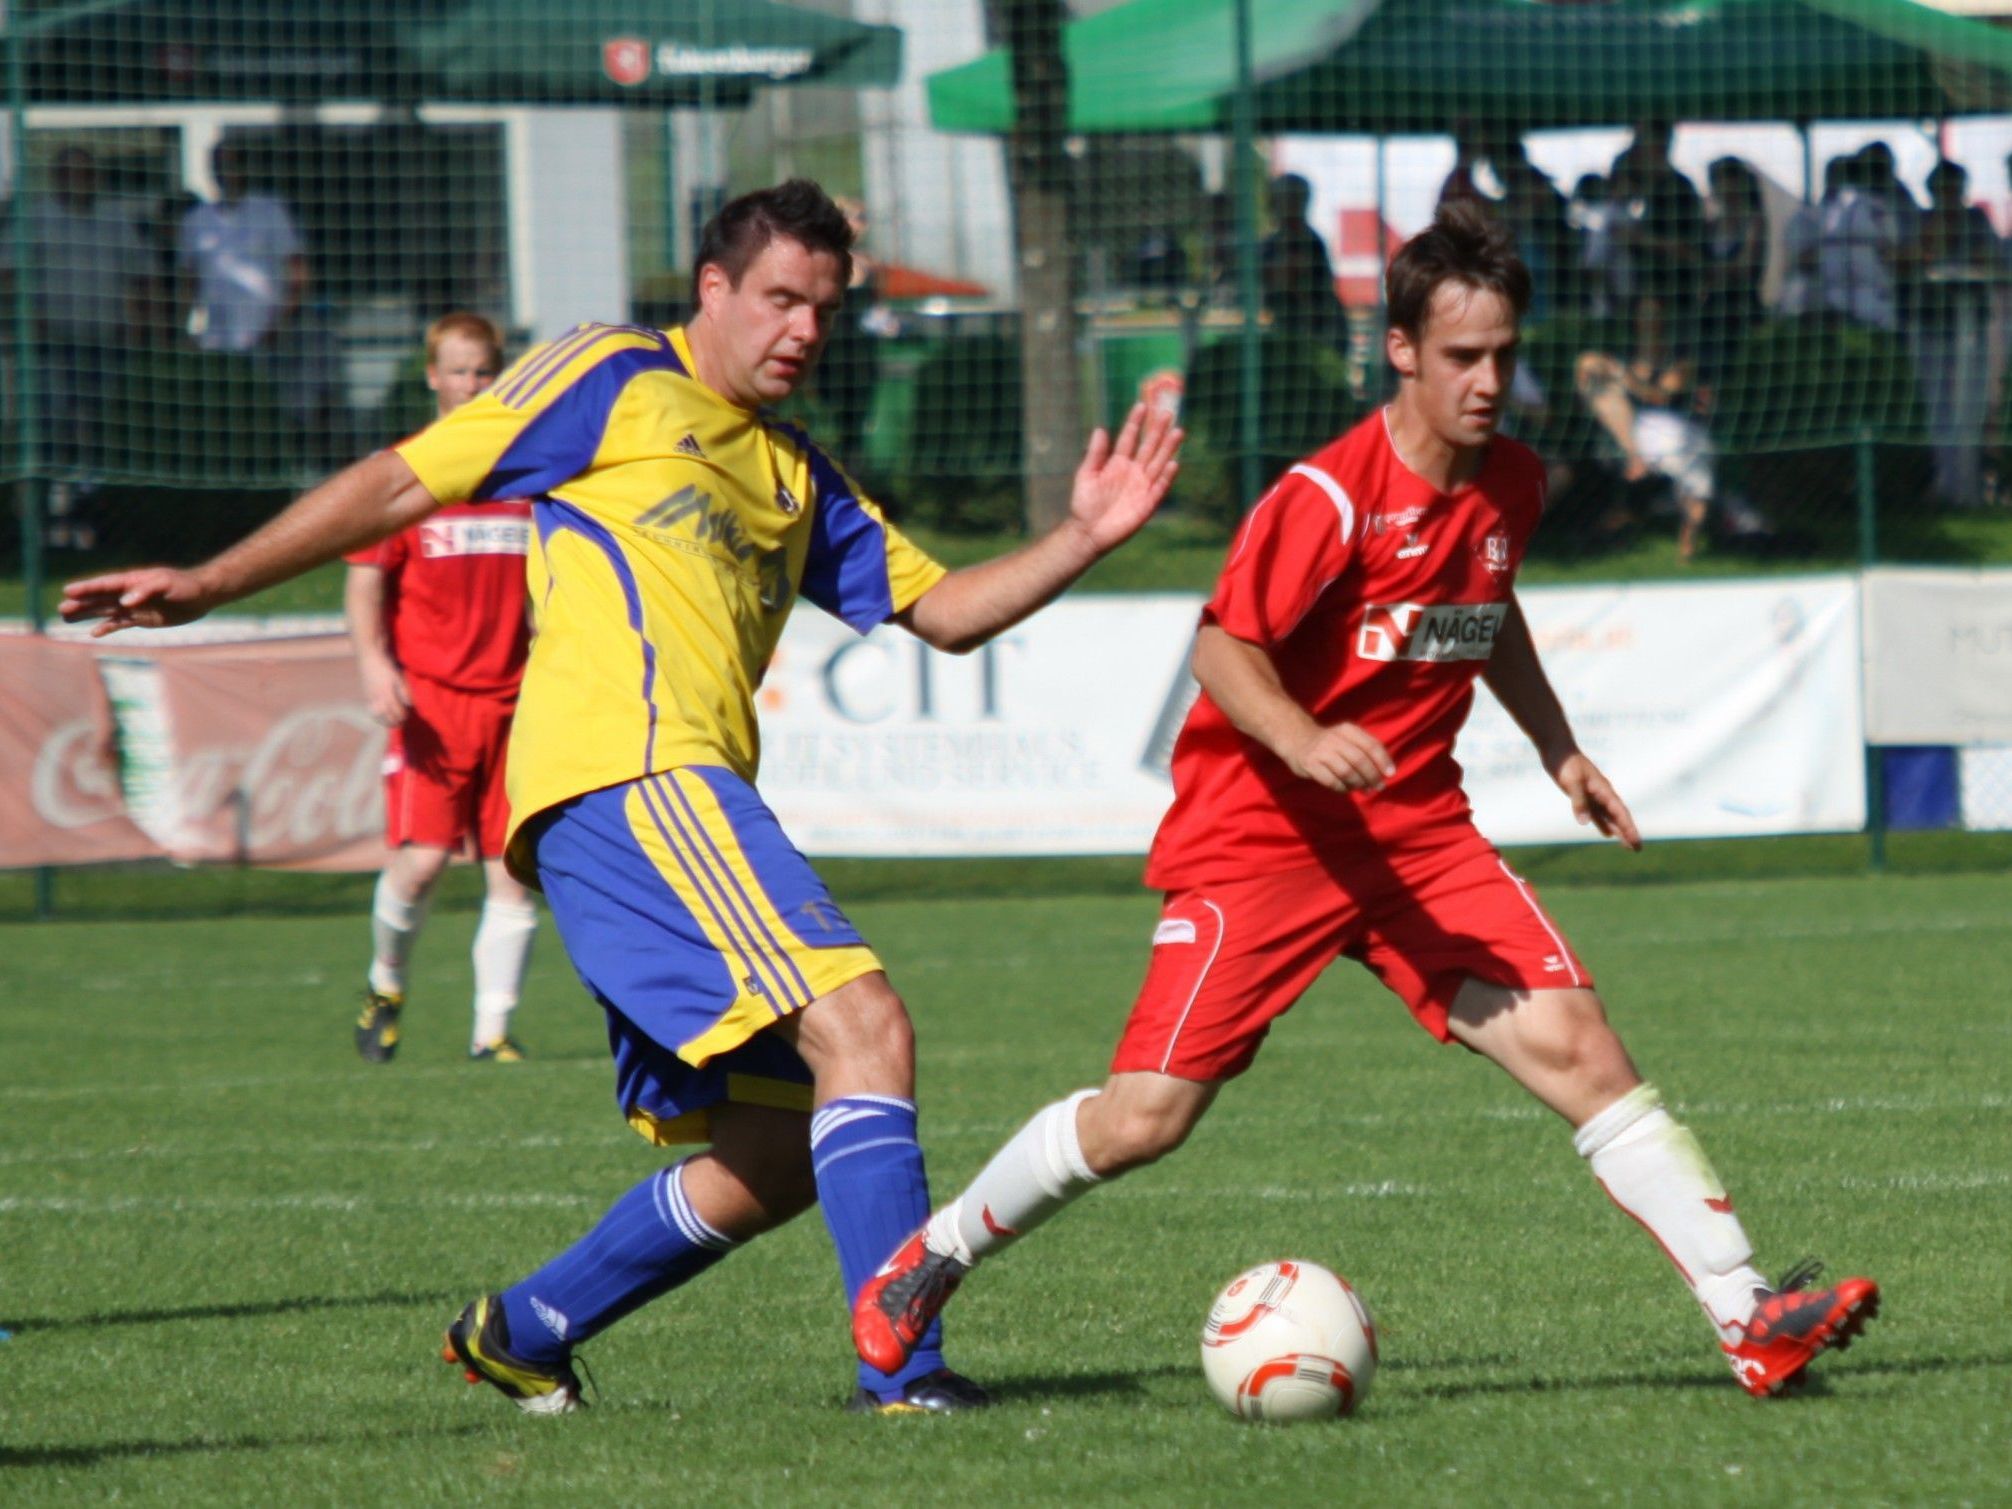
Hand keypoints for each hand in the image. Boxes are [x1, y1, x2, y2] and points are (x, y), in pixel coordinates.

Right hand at [59, 566, 217, 637]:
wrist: (201, 596)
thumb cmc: (185, 585)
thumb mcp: (167, 583)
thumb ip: (145, 590)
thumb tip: (125, 602)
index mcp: (132, 580)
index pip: (105, 584)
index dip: (87, 588)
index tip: (68, 591)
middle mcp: (129, 593)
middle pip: (99, 598)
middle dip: (81, 603)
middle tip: (61, 609)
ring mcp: (133, 606)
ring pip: (105, 611)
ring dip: (87, 614)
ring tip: (66, 617)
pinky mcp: (142, 618)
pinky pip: (120, 623)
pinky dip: (107, 627)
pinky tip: (94, 632)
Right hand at [358, 658, 410, 726]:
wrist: (369, 658)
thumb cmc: (385, 666)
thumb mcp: (398, 677)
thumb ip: (404, 691)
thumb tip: (409, 704)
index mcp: (387, 694)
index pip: (396, 711)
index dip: (402, 716)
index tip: (407, 717)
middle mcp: (378, 698)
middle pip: (387, 716)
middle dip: (395, 721)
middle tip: (401, 723)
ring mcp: (370, 698)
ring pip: (378, 715)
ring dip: (385, 721)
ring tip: (392, 723)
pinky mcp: (366, 695)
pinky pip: (371, 710)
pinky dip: (377, 716)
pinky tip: (381, 717)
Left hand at [1067, 403, 1181, 554]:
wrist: (1088, 532)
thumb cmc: (1084, 504)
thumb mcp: (1086, 475)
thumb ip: (1095, 454)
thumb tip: (1100, 429)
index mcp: (1117, 463)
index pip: (1129, 438)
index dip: (1135, 422)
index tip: (1141, 406)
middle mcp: (1133, 471)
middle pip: (1148, 447)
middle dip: (1157, 431)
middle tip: (1167, 413)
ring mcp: (1141, 486)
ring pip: (1158, 463)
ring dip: (1168, 448)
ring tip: (1178, 431)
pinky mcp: (1147, 503)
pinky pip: (1159, 487)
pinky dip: (1166, 476)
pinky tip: (1173, 463)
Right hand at [1284, 721, 1395, 793]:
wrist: (1298, 740)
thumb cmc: (1331, 744)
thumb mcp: (1348, 738)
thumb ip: (1365, 751)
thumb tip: (1385, 773)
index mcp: (1347, 730)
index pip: (1371, 745)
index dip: (1383, 761)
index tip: (1390, 774)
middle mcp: (1334, 738)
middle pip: (1359, 760)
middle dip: (1372, 776)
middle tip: (1377, 786)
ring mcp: (1320, 751)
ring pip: (1346, 772)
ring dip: (1358, 784)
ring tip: (1363, 789)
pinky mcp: (1310, 764)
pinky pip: (1332, 781)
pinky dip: (1343, 788)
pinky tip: (1346, 789)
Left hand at [1551, 750, 1640, 849]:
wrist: (1556, 748)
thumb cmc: (1565, 764)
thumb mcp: (1571, 782)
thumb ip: (1579, 801)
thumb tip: (1584, 823)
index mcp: (1603, 790)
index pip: (1620, 813)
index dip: (1629, 828)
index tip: (1637, 842)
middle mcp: (1602, 793)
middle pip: (1618, 816)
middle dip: (1628, 832)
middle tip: (1637, 849)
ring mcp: (1593, 794)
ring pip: (1609, 816)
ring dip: (1618, 830)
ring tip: (1627, 845)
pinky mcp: (1584, 795)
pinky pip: (1597, 813)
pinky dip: (1603, 823)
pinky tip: (1607, 833)